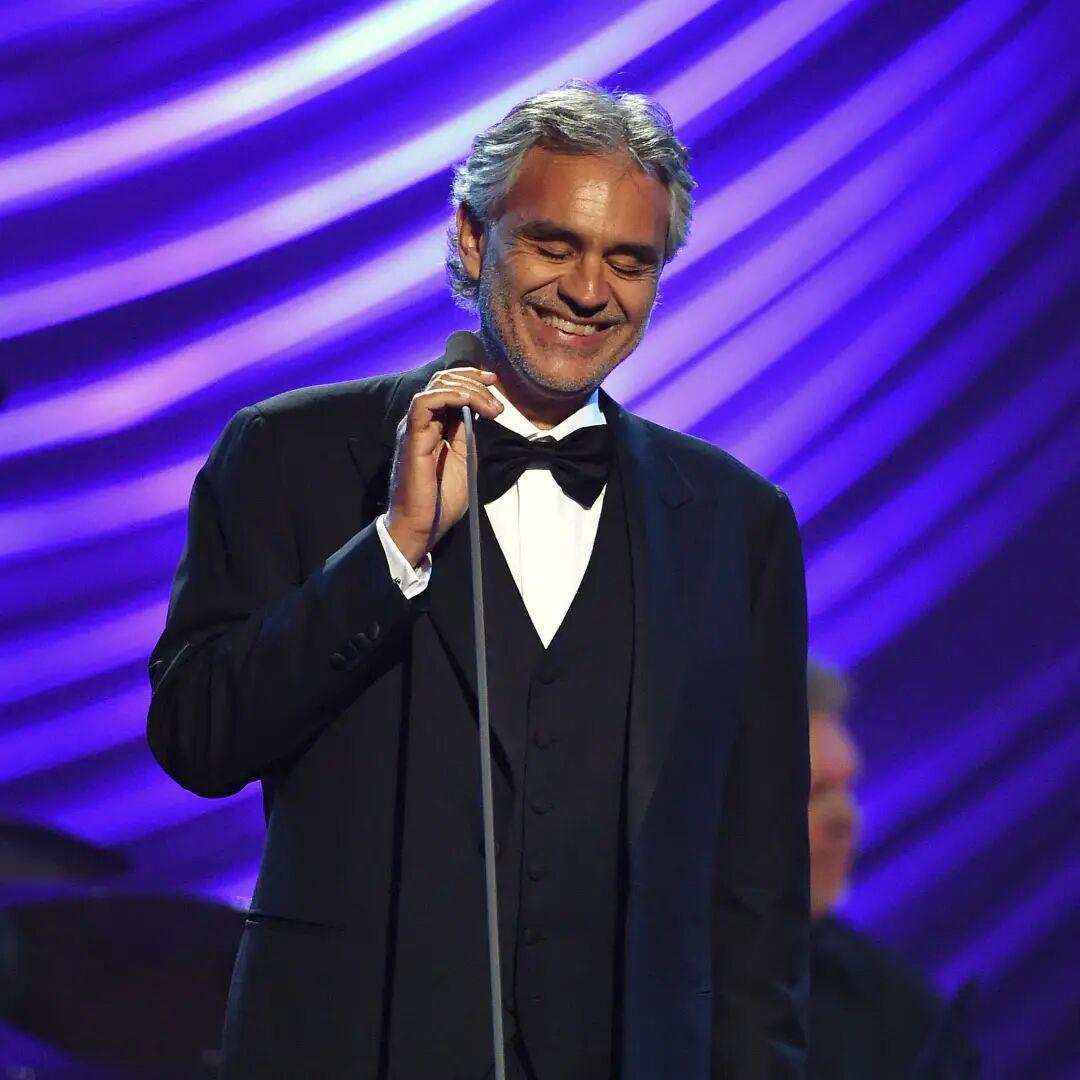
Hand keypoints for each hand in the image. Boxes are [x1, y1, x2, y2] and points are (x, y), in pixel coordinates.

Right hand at [386, 367, 502, 565]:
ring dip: (467, 388)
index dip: (472, 380)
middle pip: (443, 381)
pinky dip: (449, 396)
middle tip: (496, 393)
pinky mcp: (411, 437)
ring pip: (436, 387)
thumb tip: (478, 412)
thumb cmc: (441, 500)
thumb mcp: (464, 460)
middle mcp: (422, 422)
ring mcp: (415, 428)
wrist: (423, 525)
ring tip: (489, 405)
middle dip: (473, 379)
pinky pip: (424, 403)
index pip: (449, 388)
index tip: (495, 384)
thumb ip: (467, 434)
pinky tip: (469, 403)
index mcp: (434, 427)